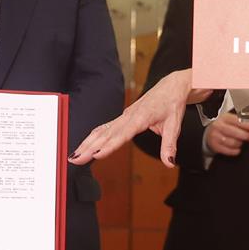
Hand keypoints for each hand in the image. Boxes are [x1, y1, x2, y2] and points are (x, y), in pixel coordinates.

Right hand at [69, 68, 206, 166]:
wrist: (171, 86)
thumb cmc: (172, 103)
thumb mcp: (174, 125)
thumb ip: (169, 145)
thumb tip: (170, 162)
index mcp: (140, 117)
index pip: (121, 135)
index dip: (108, 146)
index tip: (96, 154)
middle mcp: (128, 116)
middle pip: (105, 134)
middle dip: (88, 147)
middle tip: (75, 159)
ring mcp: (123, 117)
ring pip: (101, 131)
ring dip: (86, 143)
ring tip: (74, 156)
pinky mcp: (122, 118)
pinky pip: (104, 128)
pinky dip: (92, 137)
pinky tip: (84, 146)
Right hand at [203, 111, 248, 157]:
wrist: (209, 133)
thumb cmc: (223, 126)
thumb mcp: (231, 120)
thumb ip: (242, 121)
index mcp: (224, 118)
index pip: (237, 121)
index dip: (247, 125)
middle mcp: (218, 126)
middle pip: (234, 132)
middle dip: (245, 135)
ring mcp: (215, 137)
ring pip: (232, 142)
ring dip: (240, 143)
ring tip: (242, 142)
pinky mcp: (215, 146)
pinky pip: (228, 151)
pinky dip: (235, 151)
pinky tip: (238, 148)